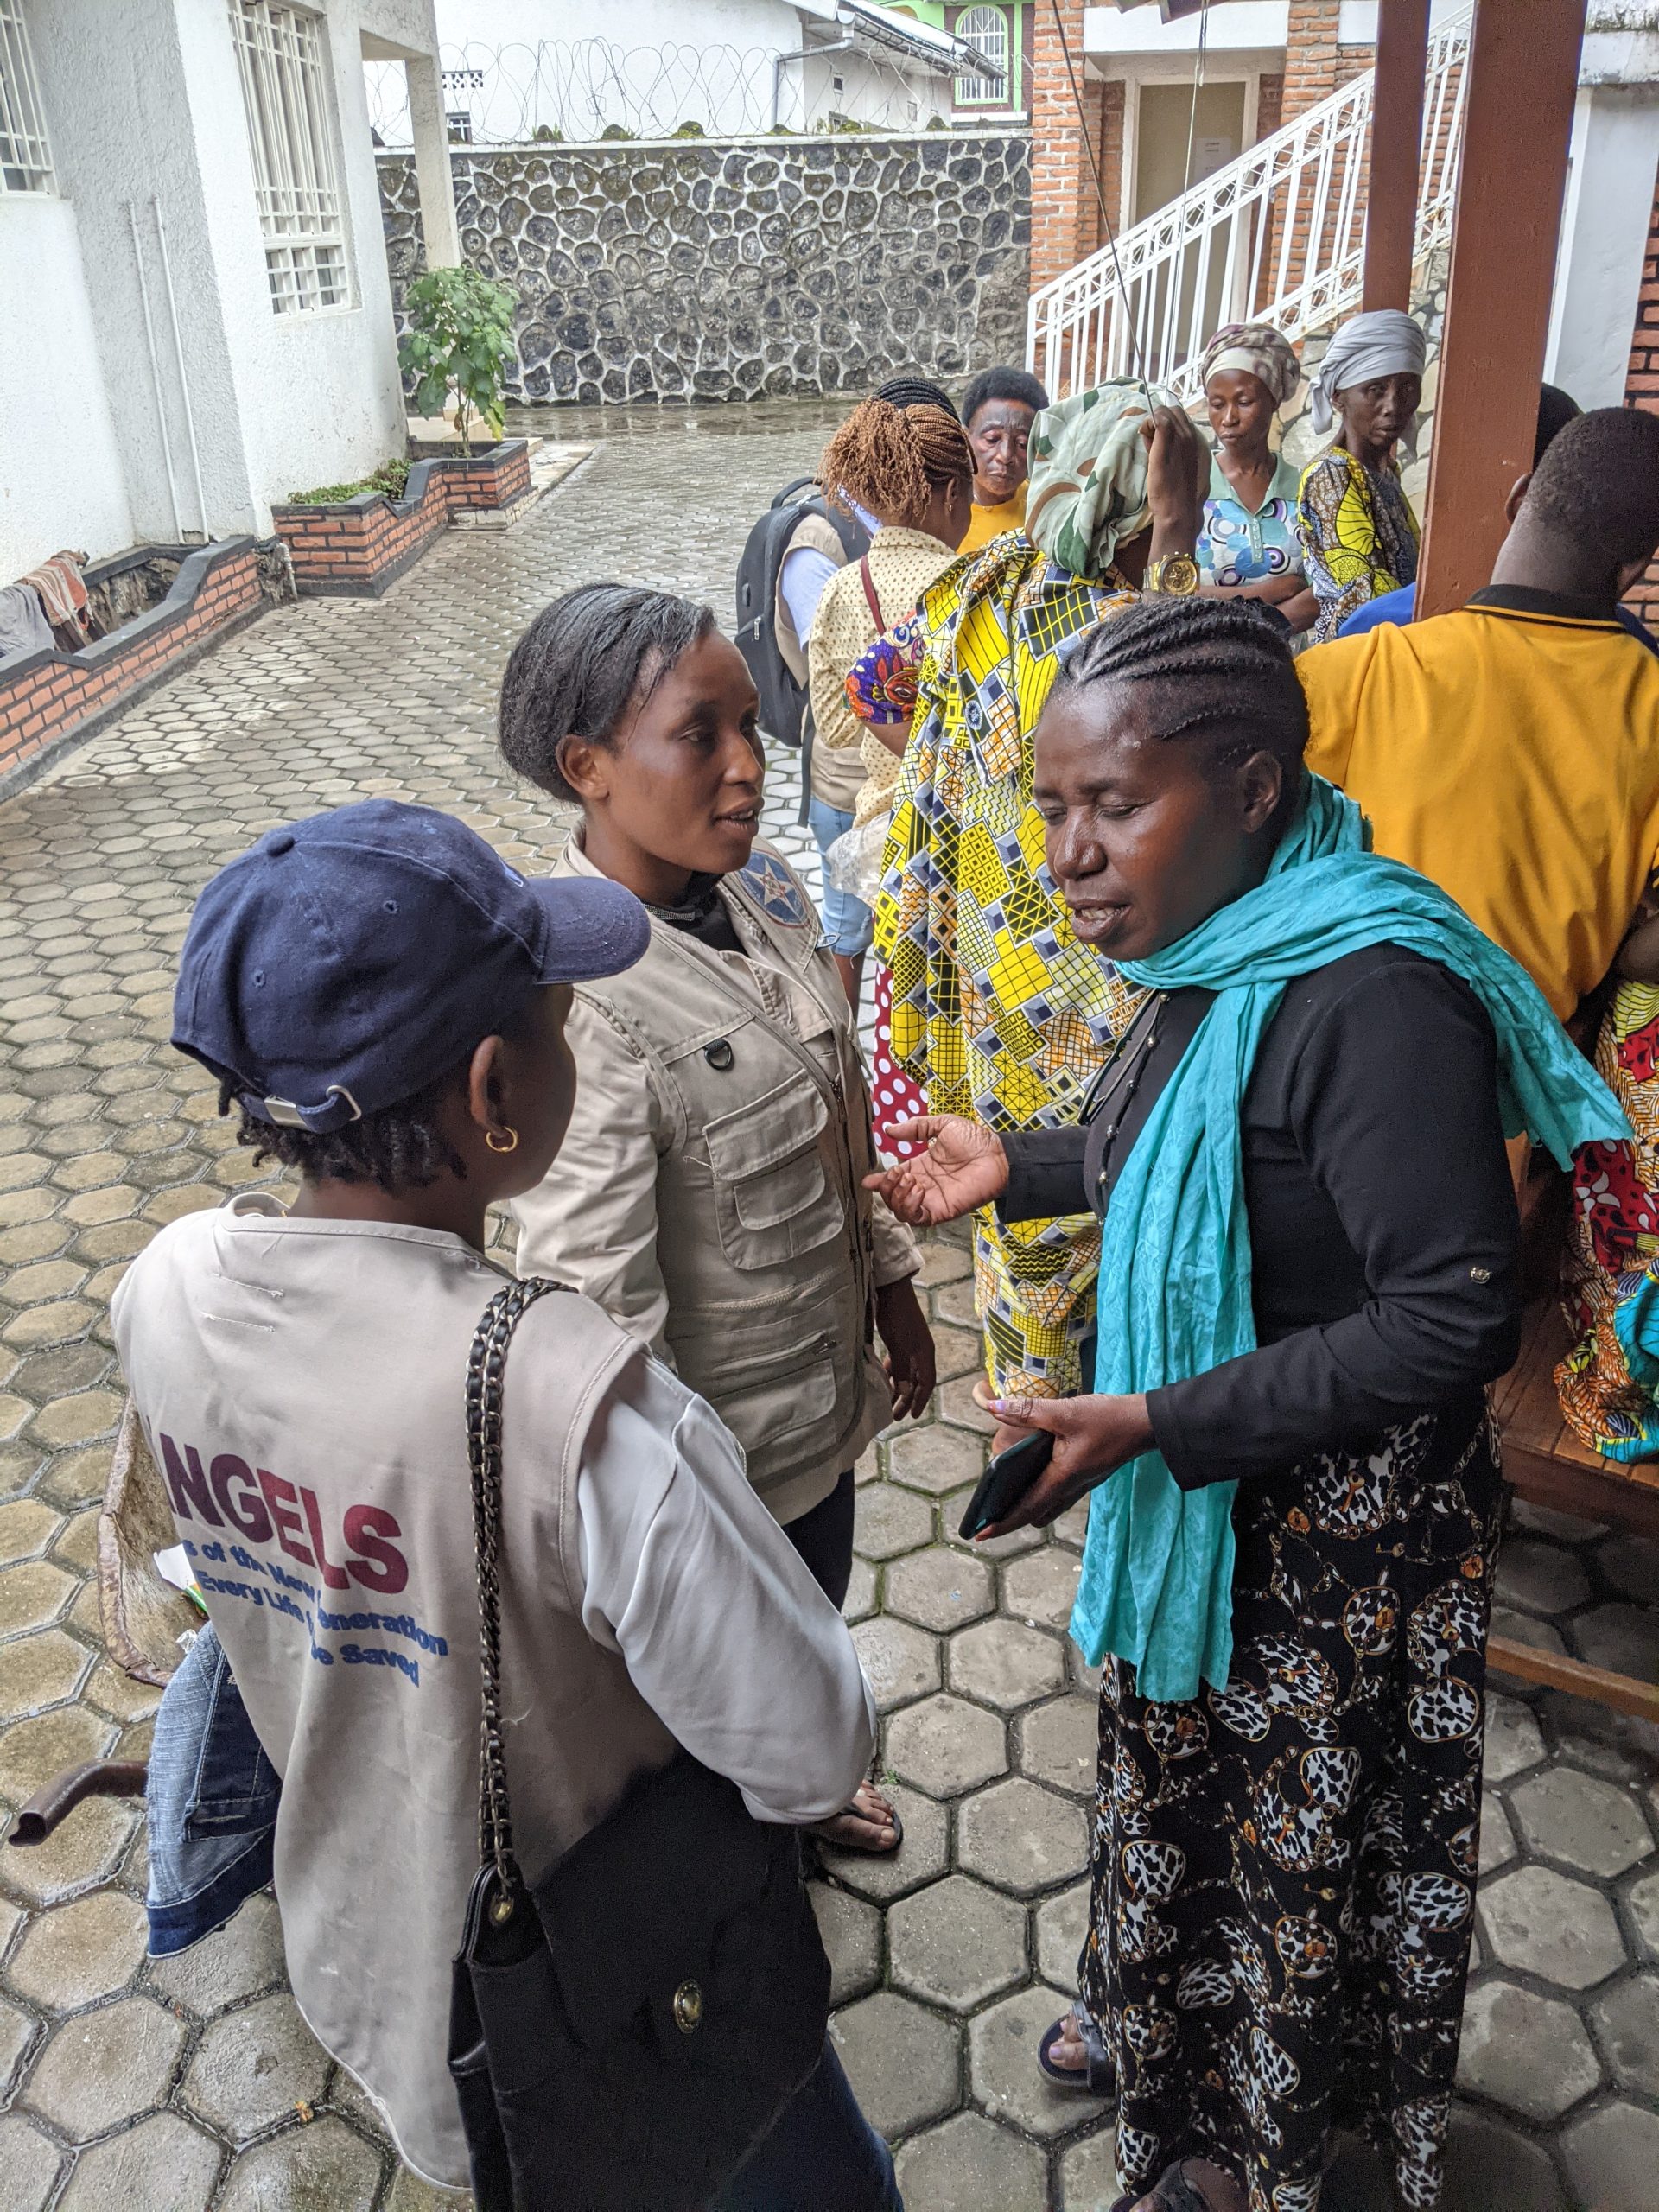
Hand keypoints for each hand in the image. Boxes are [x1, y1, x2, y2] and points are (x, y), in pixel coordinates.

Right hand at [865, 1116, 1007, 1225]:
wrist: (997, 1155)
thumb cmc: (976, 1140)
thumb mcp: (942, 1125)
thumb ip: (915, 1127)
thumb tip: (889, 1129)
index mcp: (920, 1167)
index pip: (893, 1179)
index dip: (879, 1181)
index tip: (868, 1180)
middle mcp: (923, 1186)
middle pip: (892, 1197)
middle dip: (887, 1187)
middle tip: (897, 1173)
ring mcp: (931, 1200)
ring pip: (900, 1211)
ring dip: (897, 1196)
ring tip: (909, 1180)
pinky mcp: (941, 1211)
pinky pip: (917, 1218)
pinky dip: (910, 1207)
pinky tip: (917, 1190)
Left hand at [875, 1276, 935, 1419]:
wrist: (889, 1289)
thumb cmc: (896, 1315)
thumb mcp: (898, 1345)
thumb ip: (901, 1368)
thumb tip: (905, 1393)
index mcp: (925, 1352)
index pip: (927, 1382)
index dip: (921, 1400)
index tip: (913, 1416)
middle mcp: (919, 1351)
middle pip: (915, 1380)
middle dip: (907, 1399)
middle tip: (895, 1416)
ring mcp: (909, 1345)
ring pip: (904, 1372)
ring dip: (897, 1388)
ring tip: (887, 1403)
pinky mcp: (898, 1339)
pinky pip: (896, 1363)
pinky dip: (890, 1374)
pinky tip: (882, 1380)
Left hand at [974, 1390, 1154, 1536]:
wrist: (1145, 1422)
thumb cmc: (1109, 1419)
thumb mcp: (1065, 1412)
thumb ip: (1028, 1410)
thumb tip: (994, 1408)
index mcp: (1062, 1478)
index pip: (1026, 1509)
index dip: (1002, 1523)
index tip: (979, 1534)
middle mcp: (1071, 1487)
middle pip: (1035, 1512)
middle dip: (1012, 1516)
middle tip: (989, 1512)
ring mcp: (1081, 1483)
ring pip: (1048, 1504)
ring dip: (1028, 1504)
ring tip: (1005, 1495)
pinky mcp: (1087, 1474)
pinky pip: (1059, 1491)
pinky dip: (1042, 1489)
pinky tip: (1033, 1471)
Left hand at [1140, 405, 1206, 556]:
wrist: (1179, 510)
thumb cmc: (1177, 492)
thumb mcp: (1180, 466)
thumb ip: (1170, 447)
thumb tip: (1154, 433)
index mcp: (1197, 441)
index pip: (1180, 416)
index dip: (1166, 422)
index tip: (1158, 438)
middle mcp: (1191, 436)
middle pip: (1173, 410)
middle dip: (1159, 418)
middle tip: (1151, 438)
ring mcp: (1180, 440)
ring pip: (1165, 411)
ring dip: (1152, 422)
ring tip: (1148, 442)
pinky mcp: (1166, 447)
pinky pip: (1159, 421)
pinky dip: (1148, 424)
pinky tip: (1144, 436)